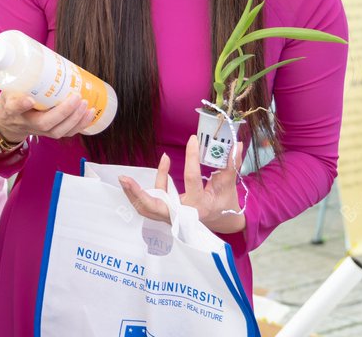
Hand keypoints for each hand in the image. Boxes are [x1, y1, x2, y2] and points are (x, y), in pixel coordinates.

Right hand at [0, 91, 96, 145]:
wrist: (9, 122)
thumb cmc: (10, 102)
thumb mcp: (7, 90)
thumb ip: (18, 82)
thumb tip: (32, 66)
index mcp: (12, 110)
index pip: (14, 108)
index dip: (21, 104)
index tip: (29, 99)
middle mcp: (27, 124)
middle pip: (45, 123)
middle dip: (63, 112)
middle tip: (76, 97)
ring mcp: (40, 131)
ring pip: (59, 131)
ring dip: (75, 119)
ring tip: (86, 105)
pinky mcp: (50, 132)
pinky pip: (67, 132)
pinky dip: (80, 125)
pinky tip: (90, 114)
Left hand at [117, 137, 246, 234]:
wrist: (221, 221)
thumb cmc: (224, 200)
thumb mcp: (228, 184)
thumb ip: (231, 164)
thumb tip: (237, 142)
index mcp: (200, 205)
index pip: (192, 178)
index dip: (192, 157)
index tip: (192, 140)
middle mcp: (184, 213)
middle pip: (156, 207)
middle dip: (139, 195)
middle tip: (125, 179)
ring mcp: (172, 216)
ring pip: (147, 209)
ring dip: (133, 195)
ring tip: (123, 179)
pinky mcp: (165, 213)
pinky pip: (150, 203)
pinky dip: (145, 189)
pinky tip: (162, 163)